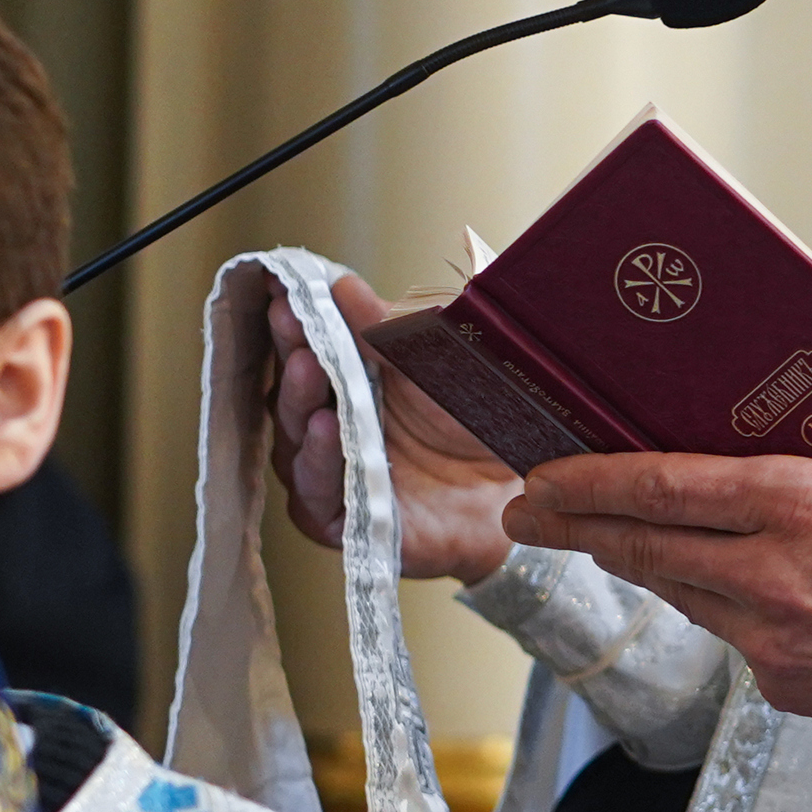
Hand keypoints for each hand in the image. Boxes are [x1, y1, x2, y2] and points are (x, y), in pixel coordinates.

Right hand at [265, 272, 521, 583]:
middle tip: (293, 325)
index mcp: (348, 389)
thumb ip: (387, 331)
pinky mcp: (348, 524)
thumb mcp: (436, 366)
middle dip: (290, 357)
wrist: (528, 488)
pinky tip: (328, 430)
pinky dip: (321, 462)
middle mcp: (332, 433)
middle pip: (290, 396)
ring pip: (294, 445)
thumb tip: (341, 287)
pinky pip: (319, 496)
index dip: (290, 323)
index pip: (303, 352)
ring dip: (299, 404)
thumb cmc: (479, 424)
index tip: (283, 290)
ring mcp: (337, 479)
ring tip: (310, 372)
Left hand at [502, 453, 811, 748]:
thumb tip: (784, 424)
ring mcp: (771, 638)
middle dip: (574, 525)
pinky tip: (724, 593)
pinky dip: (720, 608)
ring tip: (604, 540)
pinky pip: (731, 635)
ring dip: (636, 562)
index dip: (593, 479)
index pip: (666, 484)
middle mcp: (773, 572)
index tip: (546, 472)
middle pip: (643, 543)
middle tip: (530, 512)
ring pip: (678, 590)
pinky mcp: (782, 685)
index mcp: (804, 505)